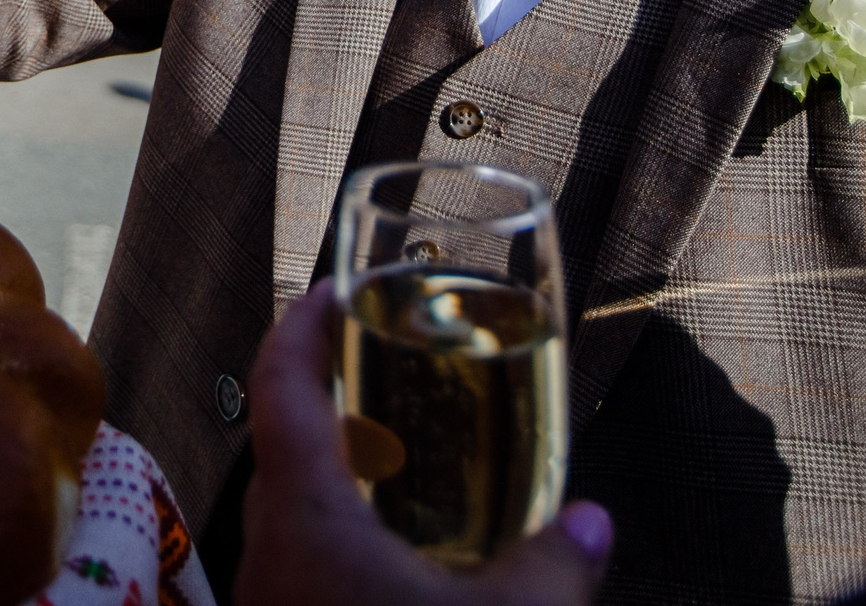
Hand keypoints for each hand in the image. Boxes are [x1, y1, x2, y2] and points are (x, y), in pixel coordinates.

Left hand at [235, 284, 612, 605]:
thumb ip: (558, 562)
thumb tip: (598, 521)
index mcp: (304, 516)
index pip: (277, 385)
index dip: (297, 326)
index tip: (328, 291)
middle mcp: (268, 550)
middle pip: (278, 443)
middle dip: (327, 399)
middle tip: (382, 370)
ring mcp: (269, 601)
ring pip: (288, 512)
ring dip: (337, 476)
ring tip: (403, 460)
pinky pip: (303, 567)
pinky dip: (343, 540)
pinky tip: (402, 562)